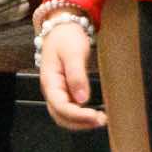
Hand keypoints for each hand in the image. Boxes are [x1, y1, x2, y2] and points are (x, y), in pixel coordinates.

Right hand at [35, 13, 105, 130]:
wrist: (62, 28)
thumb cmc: (66, 38)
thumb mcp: (73, 53)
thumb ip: (77, 76)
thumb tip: (82, 100)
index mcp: (49, 81)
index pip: (60, 107)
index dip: (78, 116)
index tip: (96, 116)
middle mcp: (51, 90)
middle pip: (61, 116)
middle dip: (80, 123)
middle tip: (101, 121)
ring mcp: (57, 91)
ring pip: (64, 116)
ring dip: (81, 122)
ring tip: (101, 119)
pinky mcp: (65, 90)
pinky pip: (70, 109)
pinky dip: (81, 116)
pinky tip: (95, 113)